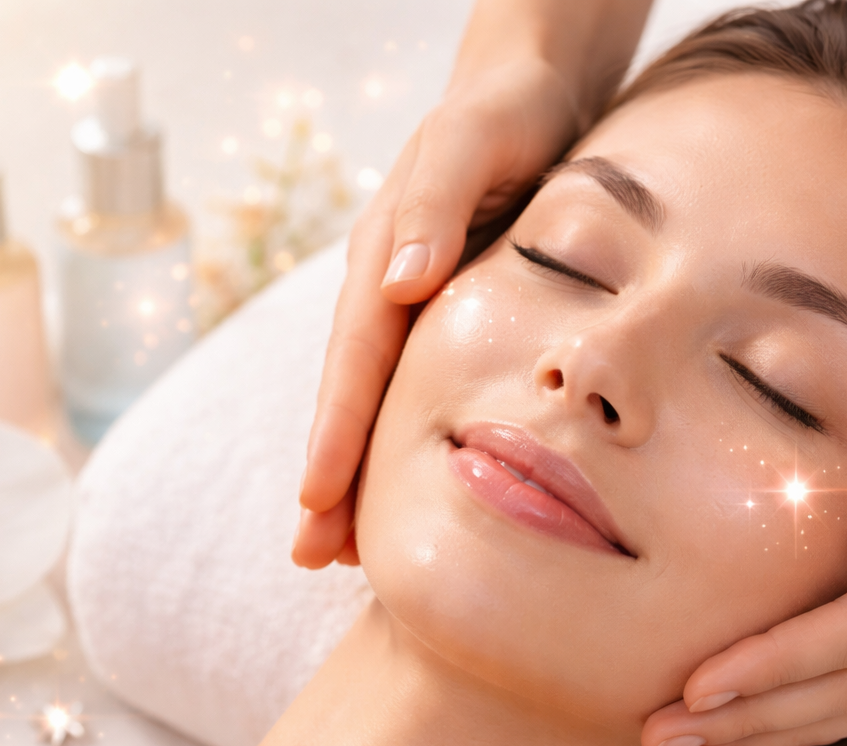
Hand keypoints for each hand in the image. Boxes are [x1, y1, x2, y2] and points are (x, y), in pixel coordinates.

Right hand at [293, 58, 584, 567]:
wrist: (532, 86)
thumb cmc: (506, 108)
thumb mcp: (474, 140)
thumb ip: (436, 204)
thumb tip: (396, 281)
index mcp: (384, 257)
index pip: (354, 359)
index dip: (335, 432)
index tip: (316, 499)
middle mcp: (388, 289)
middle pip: (352, 396)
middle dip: (329, 477)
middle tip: (314, 558)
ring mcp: (412, 305)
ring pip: (378, 403)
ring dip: (359, 474)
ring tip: (347, 551)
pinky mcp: (447, 314)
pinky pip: (416, 389)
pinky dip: (404, 443)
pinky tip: (413, 488)